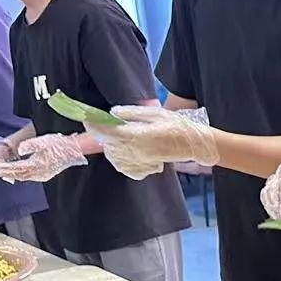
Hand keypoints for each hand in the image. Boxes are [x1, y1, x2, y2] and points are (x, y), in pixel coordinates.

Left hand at [0, 134, 86, 182]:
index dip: (6, 168)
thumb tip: (20, 149)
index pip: (17, 168)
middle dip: (7, 173)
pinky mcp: (46, 174)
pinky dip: (22, 175)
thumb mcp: (43, 141)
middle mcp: (39, 173)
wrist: (73, 150)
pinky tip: (19, 173)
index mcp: (37, 164)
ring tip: (4, 173)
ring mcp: (44, 175)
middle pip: (20, 174)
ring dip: (14, 175)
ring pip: (25, 177)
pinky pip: (31, 177)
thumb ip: (29, 146)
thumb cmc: (59, 144)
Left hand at [91, 104, 218, 179]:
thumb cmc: (177, 125)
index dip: (95, 125)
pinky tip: (123, 150)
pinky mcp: (143, 167)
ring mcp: (139, 161)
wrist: (193, 144)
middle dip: (103, 134)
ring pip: (113, 155)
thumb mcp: (156, 113)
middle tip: (104, 124)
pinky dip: (118, 158)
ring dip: (110, 146)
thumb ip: (133, 113)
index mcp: (138, 135)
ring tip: (116, 136)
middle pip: (108, 144)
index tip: (88, 118)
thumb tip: (114, 113)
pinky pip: (123, 166)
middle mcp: (136, 151)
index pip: (109, 132)